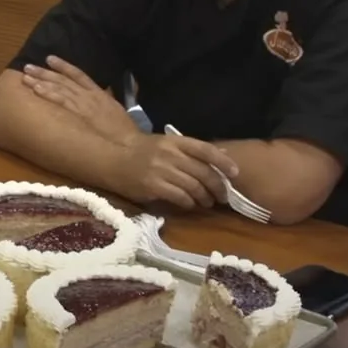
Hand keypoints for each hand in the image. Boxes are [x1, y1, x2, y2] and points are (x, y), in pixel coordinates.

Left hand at [23, 56, 139, 145]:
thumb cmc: (125, 131)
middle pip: (63, 79)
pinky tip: (36, 88)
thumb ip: (105, 103)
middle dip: (45, 72)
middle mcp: (89, 94)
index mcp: (99, 93)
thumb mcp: (115, 111)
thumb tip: (99, 99)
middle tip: (28, 66)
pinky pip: (61, 101)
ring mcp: (84, 103)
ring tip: (26, 75)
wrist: (129, 142)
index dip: (63, 66)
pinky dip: (48, 93)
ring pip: (58, 87)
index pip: (79, 74)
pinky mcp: (80, 113)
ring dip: (41, 80)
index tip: (49, 59)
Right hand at [112, 133, 238, 210]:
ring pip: (194, 187)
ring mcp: (161, 170)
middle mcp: (170, 154)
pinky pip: (179, 197)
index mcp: (176, 142)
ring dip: (205, 198)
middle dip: (217, 187)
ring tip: (207, 203)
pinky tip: (190, 205)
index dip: (224, 162)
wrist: (113, 157)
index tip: (235, 174)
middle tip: (223, 197)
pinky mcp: (153, 186)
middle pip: (204, 172)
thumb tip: (223, 153)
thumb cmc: (142, 151)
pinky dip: (189, 203)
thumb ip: (193, 151)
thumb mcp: (168, 144)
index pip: (206, 150)